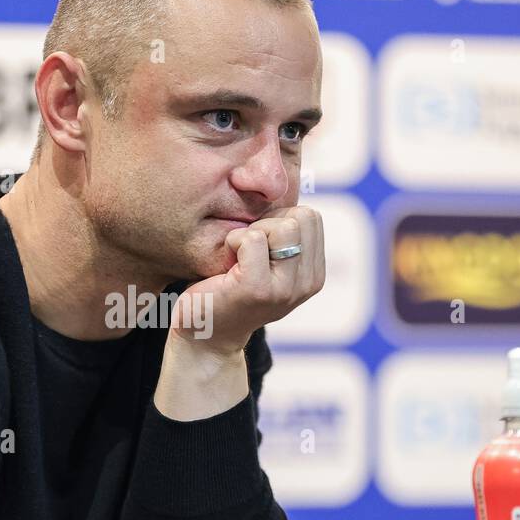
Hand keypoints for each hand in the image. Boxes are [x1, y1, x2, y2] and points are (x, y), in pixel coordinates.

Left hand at [172, 206, 325, 355]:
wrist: (205, 334)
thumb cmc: (230, 289)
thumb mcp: (269, 263)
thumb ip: (285, 236)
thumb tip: (282, 184)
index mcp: (314, 275)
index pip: (311, 216)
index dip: (280, 219)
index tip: (260, 246)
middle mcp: (307, 284)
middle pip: (301, 216)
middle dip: (268, 223)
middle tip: (247, 251)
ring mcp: (285, 289)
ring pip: (281, 225)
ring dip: (251, 233)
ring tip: (238, 259)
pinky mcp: (257, 289)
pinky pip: (251, 238)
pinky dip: (232, 242)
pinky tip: (225, 265)